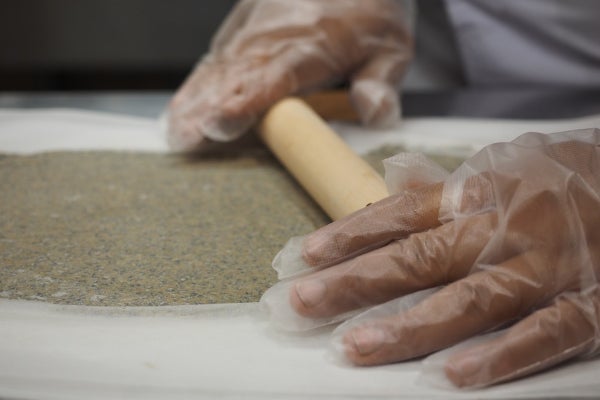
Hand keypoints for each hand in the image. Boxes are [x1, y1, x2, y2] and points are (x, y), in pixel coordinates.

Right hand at [166, 0, 411, 150]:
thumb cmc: (371, 9)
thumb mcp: (392, 45)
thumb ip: (381, 82)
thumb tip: (375, 115)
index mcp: (313, 44)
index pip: (275, 76)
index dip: (248, 100)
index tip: (222, 122)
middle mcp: (276, 36)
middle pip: (237, 75)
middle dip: (209, 107)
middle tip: (185, 138)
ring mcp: (256, 29)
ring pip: (220, 66)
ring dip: (196, 98)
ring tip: (175, 129)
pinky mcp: (245, 26)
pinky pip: (218, 55)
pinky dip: (198, 80)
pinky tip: (183, 103)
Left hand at [264, 129, 599, 387]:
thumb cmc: (564, 178)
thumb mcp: (507, 164)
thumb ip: (451, 184)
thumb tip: (397, 180)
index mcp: (481, 191)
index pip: (402, 213)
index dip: (350, 235)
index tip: (304, 257)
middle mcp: (506, 228)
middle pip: (421, 257)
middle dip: (357, 281)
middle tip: (303, 302)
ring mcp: (547, 268)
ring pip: (471, 300)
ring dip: (411, 327)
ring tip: (355, 347)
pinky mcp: (591, 304)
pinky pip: (544, 334)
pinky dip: (501, 356)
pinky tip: (452, 376)